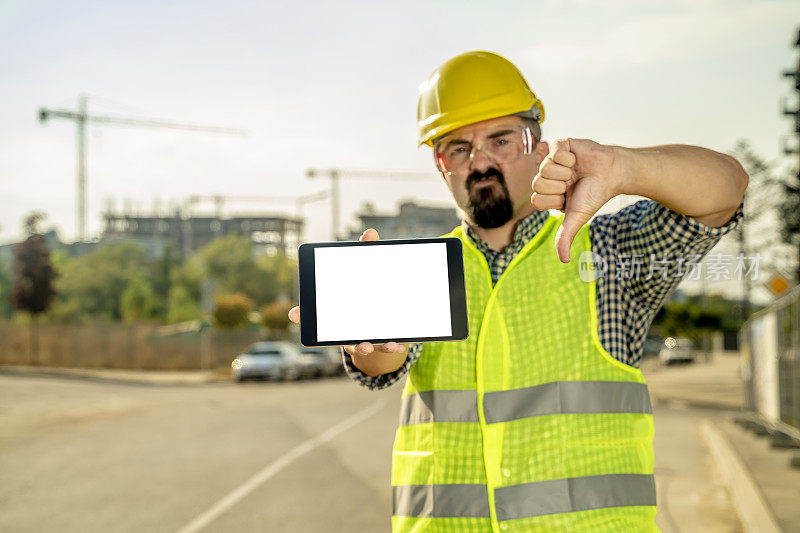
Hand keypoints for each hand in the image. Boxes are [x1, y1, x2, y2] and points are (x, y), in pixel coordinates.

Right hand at [287, 228, 406, 359]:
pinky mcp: (377, 341)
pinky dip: (391, 347)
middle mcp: (343, 326)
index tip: (294, 314)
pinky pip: (383, 347)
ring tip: (377, 344)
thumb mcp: (368, 268)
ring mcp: (360, 335)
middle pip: (338, 334)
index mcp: (335, 309)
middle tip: (360, 342)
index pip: (314, 311)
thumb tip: (370, 233)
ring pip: (361, 344)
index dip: (301, 313)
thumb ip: (367, 253)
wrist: (381, 312)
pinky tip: (399, 345)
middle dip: (347, 339)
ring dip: (368, 346)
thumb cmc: (366, 287)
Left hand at [530, 138, 622, 262]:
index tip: (568, 197)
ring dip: (565, 171)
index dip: (554, 199)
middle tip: (572, 183)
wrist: (613, 174)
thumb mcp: (577, 218)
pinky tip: (576, 159)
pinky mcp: (560, 145)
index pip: (535, 199)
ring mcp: (551, 160)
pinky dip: (569, 157)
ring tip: (575, 171)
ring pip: (544, 167)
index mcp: (547, 193)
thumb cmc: (595, 195)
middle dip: (559, 185)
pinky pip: (554, 151)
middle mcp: (546, 177)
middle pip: (537, 183)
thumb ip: (565, 237)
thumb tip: (563, 260)